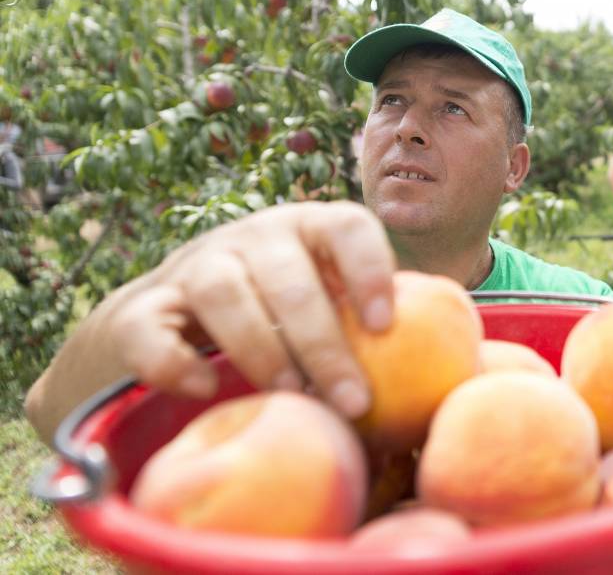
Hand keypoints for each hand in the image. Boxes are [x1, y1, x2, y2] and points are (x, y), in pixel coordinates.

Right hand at [100, 202, 394, 418]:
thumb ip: (374, 317)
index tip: (386, 325)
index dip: (370, 268)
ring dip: (261, 349)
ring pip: (224, 293)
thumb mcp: (326, 301)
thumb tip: (458, 361)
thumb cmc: (279, 315)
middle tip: (355, 401)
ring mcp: (194, 266)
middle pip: (289, 275)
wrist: (166, 321)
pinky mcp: (142, 309)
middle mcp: (253, 236)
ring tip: (293, 397)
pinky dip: (176, 363)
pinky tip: (206, 391)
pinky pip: (152, 331)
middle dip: (325, 342)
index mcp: (309, 228)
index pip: (346, 224)